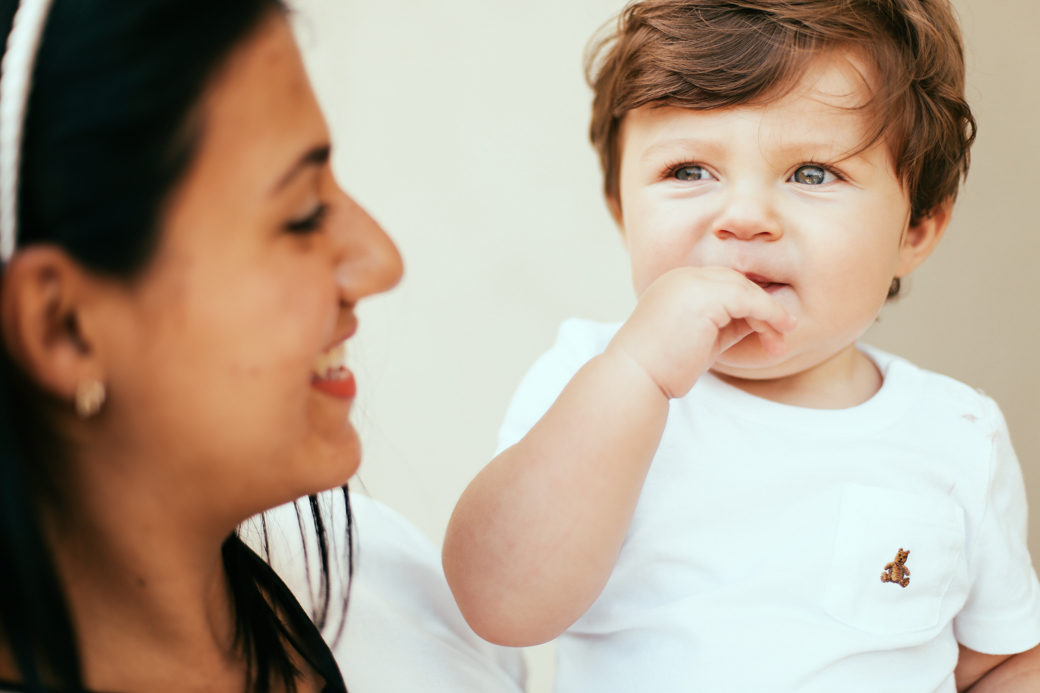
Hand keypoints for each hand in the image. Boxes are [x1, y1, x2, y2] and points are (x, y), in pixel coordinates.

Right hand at [607, 266, 795, 398]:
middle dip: (763, 308)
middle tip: (782, 335)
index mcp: (676, 284)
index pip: (723, 285)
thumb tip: (760, 321)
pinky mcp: (704, 295)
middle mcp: (682, 277)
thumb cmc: (663, 366)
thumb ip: (725, 323)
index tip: (767, 330)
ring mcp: (692, 282)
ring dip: (770, 313)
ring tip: (782, 340)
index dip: (749, 305)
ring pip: (746, 289)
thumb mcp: (700, 339)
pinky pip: (748, 299)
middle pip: (737, 282)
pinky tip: (777, 332)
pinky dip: (768, 314)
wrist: (637, 376)